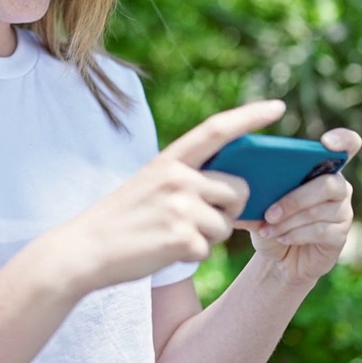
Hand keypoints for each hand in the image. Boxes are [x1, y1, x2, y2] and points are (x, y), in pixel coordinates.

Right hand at [49, 101, 286, 294]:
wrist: (84, 249)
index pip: (217, 130)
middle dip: (229, 208)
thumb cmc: (122, 219)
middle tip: (196, 219)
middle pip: (238, 190)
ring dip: (207, 236)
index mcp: (170, 160)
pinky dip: (192, 255)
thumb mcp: (151, 184)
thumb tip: (237, 189)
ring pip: (226, 224)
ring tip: (170, 235)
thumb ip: (188, 179)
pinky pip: (209, 249)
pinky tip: (164, 250)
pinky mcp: (182, 240)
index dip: (249, 116)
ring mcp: (181, 208)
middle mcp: (178, 178)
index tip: (277, 107)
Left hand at [235, 127, 359, 284]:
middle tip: (269, 213)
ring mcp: (343, 211)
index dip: (342, 140)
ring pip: (320, 210)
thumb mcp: (258, 204)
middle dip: (295, 199)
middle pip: (328, 184)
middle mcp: (338, 186)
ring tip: (267, 229)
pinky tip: (280, 237)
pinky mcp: (341, 235)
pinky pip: (320, 231)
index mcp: (320, 167)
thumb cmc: (269, 222)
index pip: (347, 144)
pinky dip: (296, 234)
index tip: (326, 142)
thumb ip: (253, 190)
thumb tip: (236, 184)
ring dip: (289, 220)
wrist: (277, 257)